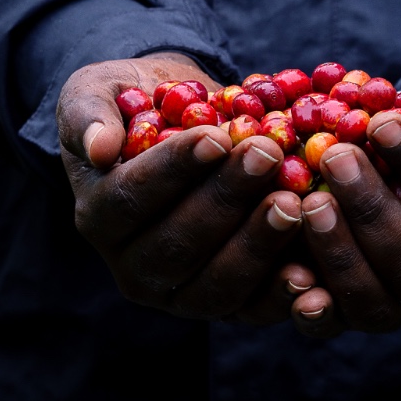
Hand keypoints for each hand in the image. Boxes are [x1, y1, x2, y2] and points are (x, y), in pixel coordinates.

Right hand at [58, 54, 308, 319]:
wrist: (183, 122)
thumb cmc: (137, 104)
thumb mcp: (98, 92)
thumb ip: (88, 114)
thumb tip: (98, 148)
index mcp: (99, 217)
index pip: (131, 199)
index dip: (174, 170)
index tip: (215, 136)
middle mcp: (135, 267)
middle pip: (177, 246)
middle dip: (225, 200)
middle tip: (267, 155)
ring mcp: (182, 294)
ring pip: (217, 285)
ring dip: (257, 244)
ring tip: (293, 200)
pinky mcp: (229, 305)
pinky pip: (255, 308)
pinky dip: (283, 293)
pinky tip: (312, 268)